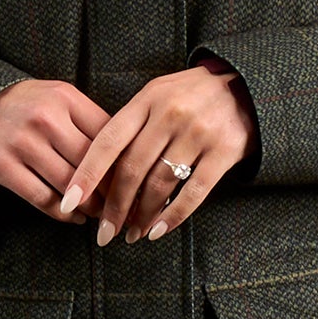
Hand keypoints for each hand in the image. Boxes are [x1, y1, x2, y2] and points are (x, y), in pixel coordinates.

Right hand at [0, 78, 112, 221]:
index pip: (107, 134)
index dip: (125, 161)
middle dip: (112, 190)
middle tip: (124, 206)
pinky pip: (41, 197)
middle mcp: (44, 118)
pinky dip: (62, 213)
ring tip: (102, 215)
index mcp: (64, 97)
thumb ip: (87, 118)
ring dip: (90, 205)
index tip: (136, 180)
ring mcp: (22, 143)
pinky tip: (74, 217)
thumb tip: (126, 153)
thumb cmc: (25, 104)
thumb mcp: (56, 96)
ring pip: (70, 184)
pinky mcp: (2, 166)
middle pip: (92, 162)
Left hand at [59, 57, 258, 244]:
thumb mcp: (158, 95)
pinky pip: (194, 192)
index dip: (86, 173)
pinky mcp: (224, 151)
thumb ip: (131, 125)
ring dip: (142, 215)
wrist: (247, 85)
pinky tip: (159, 230)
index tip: (70, 200)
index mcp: (147, 100)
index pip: (108, 141)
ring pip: (160, 184)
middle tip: (104, 232)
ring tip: (132, 233)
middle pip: (132, 169)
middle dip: (114, 206)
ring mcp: (198, 133)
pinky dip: (173, 216)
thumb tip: (98, 171)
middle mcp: (170, 114)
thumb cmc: (192, 95)